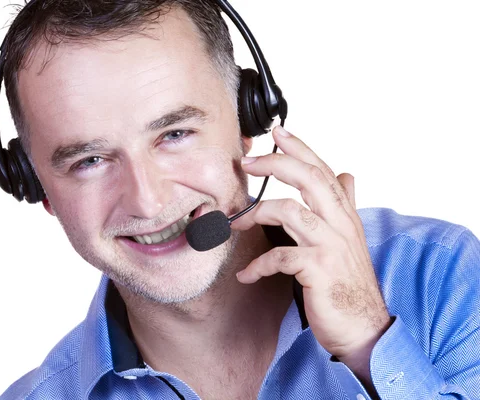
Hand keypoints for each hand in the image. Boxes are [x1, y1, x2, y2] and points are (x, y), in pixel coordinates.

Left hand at [232, 126, 390, 382]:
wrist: (364, 327)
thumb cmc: (348, 282)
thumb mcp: (350, 239)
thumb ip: (345, 205)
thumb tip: (346, 174)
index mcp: (344, 215)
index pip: (322, 170)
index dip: (301, 148)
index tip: (278, 130)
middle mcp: (340, 225)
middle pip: (310, 179)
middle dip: (277, 164)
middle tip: (248, 162)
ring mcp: (330, 246)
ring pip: (290, 212)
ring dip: (256, 214)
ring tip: (236, 225)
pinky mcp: (319, 270)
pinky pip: (280, 257)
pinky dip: (257, 266)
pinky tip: (245, 274)